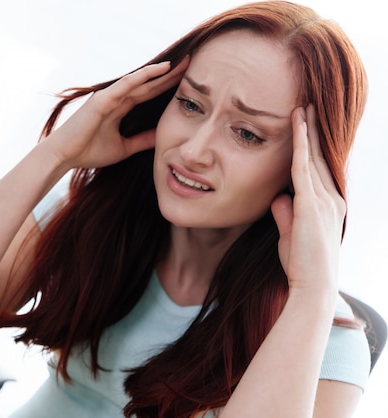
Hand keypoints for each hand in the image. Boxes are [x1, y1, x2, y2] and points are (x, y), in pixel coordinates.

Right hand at [45, 57, 189, 168]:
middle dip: (170, 75)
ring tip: (183, 63)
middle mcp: (116, 98)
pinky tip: (160, 69)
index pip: (149, 93)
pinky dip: (144, 76)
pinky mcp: (102, 98)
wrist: (63, 156)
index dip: (168, 86)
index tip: (189, 82)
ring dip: (162, 71)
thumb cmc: (87, 152)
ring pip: (141, 80)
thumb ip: (142, 141)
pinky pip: (127, 84)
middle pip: (149, 83)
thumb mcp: (123, 148)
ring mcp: (109, 96)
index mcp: (120, 108)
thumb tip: (162, 137)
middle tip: (192, 64)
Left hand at [271, 105, 345, 295]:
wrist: (313, 284)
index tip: (306, 127)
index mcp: (328, 205)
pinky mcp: (311, 204)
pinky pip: (302, 167)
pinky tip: (297, 126)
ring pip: (312, 157)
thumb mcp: (289, 235)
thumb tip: (278, 197)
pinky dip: (299, 145)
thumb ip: (284, 215)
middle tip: (308, 106)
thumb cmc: (301, 264)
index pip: (317, 169)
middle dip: (313, 131)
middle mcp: (331, 198)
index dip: (311, 147)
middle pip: (318, 157)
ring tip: (303, 107)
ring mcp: (324, 200)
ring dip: (307, 131)